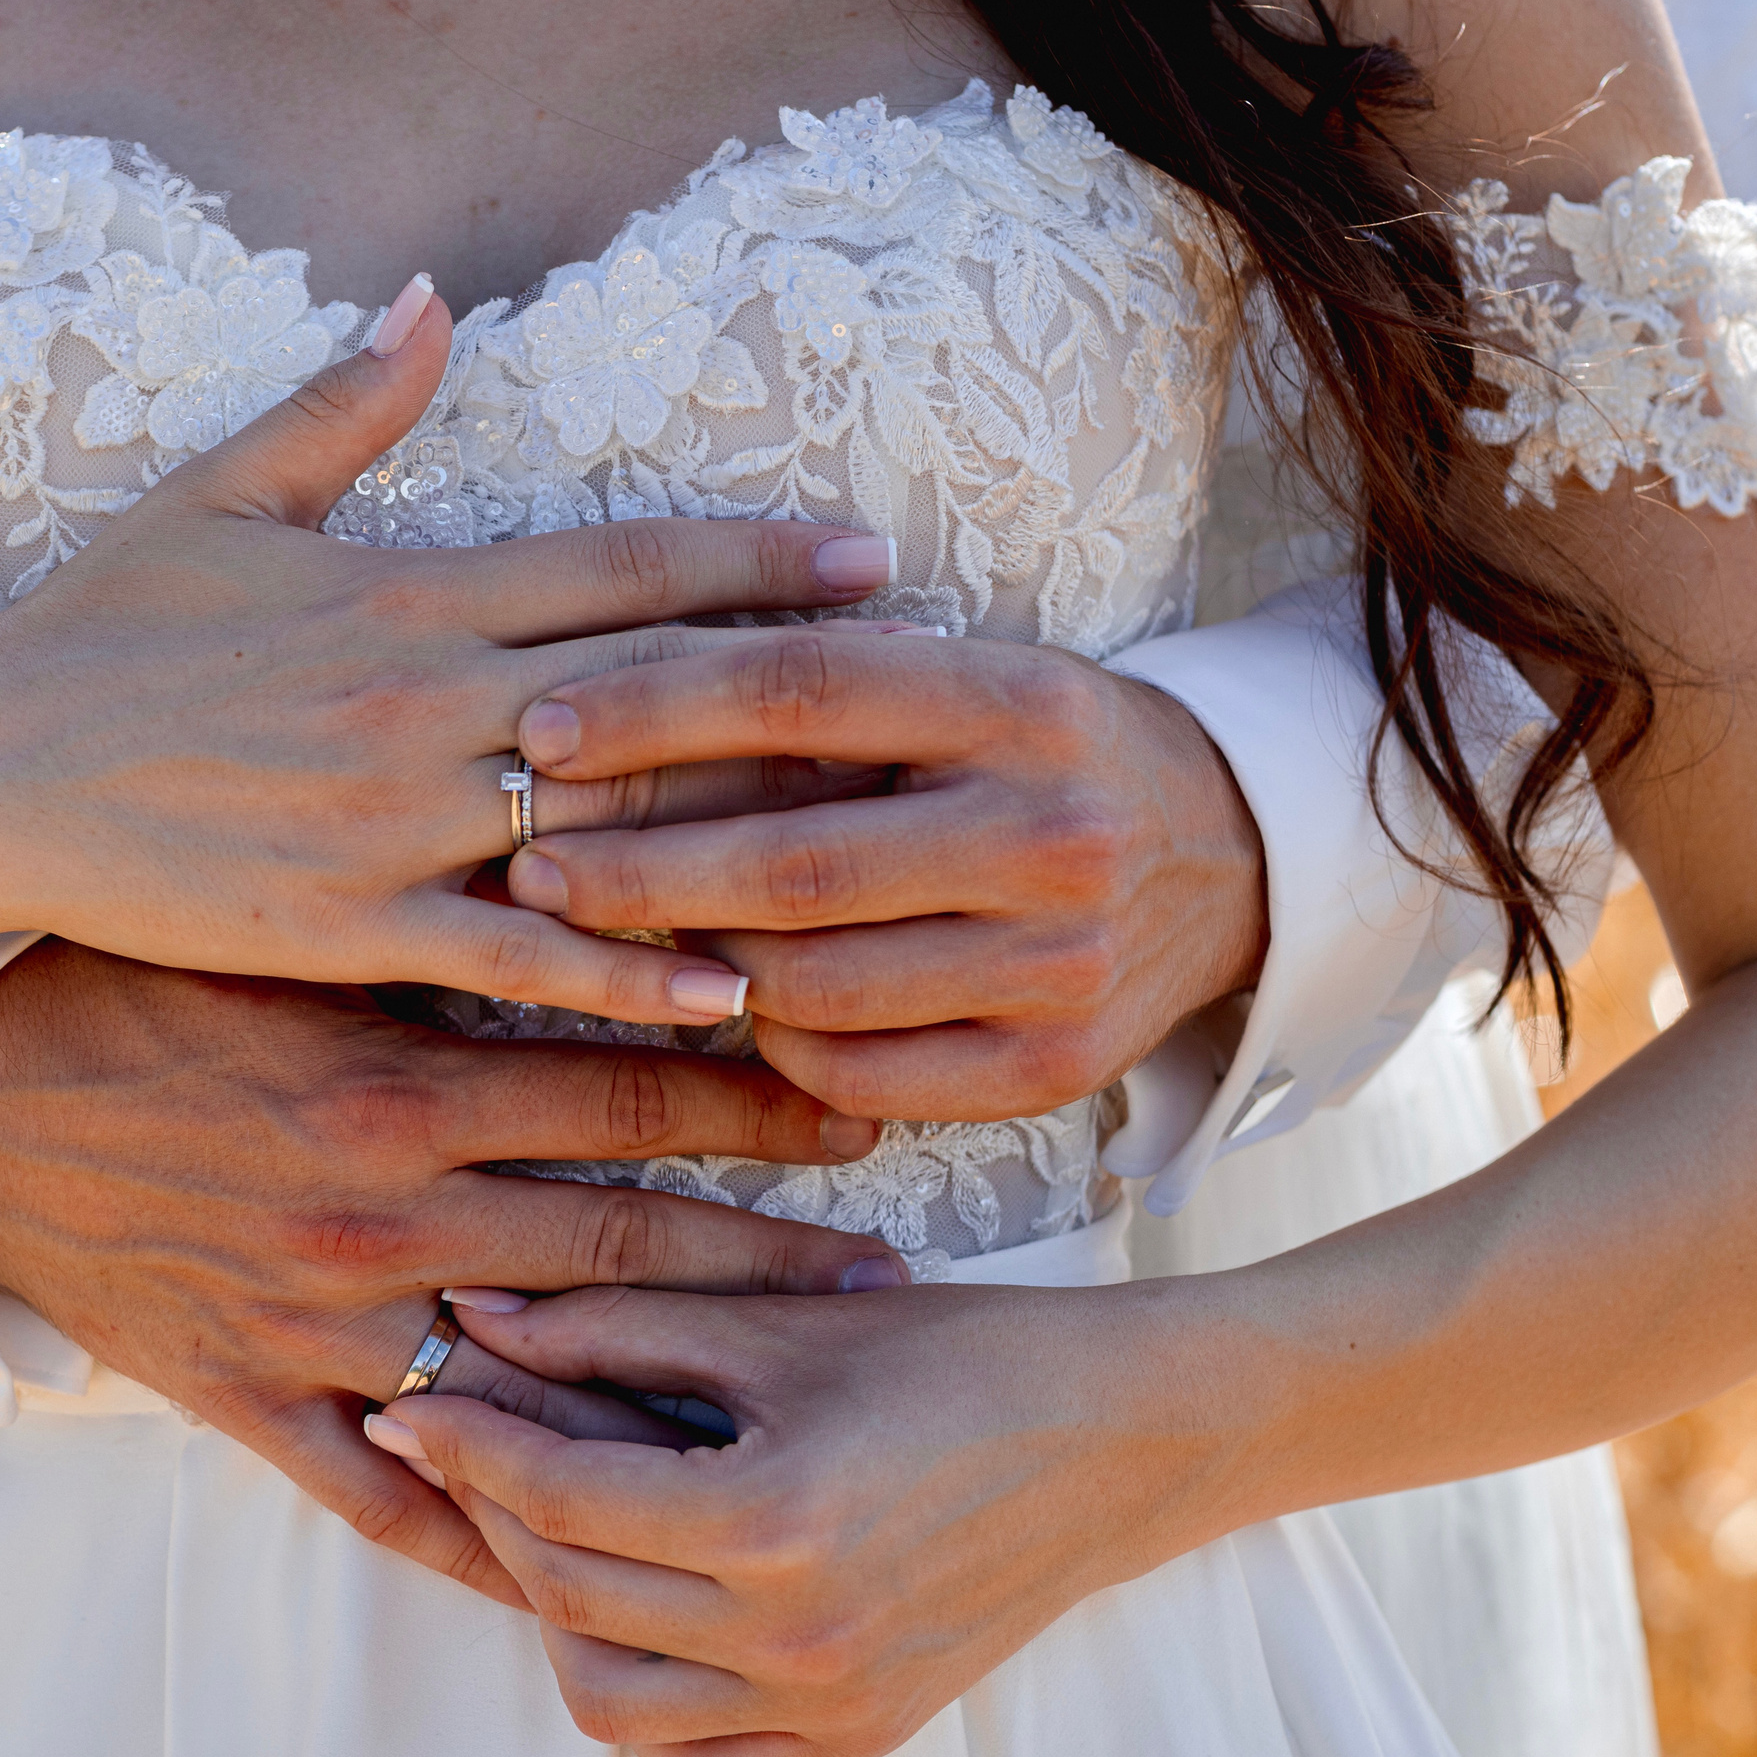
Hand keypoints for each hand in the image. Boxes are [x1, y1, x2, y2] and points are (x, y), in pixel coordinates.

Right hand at [0, 279, 900, 1025]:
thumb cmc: (96, 633)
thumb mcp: (218, 498)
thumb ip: (343, 407)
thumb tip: (428, 303)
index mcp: (408, 589)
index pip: (622, 564)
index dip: (757, 557)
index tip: (873, 558)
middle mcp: (426, 697)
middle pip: (658, 690)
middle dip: (805, 693)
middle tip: (936, 706)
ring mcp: (393, 817)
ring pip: (612, 824)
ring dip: (751, 837)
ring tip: (879, 857)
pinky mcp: (350, 924)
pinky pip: (521, 956)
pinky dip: (632, 973)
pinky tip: (732, 993)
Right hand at [0, 941, 912, 1607]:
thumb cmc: (130, 982)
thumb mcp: (293, 937)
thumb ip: (447, 927)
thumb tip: (609, 883)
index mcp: (399, 1079)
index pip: (634, 1090)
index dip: (766, 1099)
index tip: (867, 1104)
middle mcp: (382, 1213)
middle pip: (628, 1247)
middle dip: (772, 1261)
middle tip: (890, 1277)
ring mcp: (323, 1324)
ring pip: (542, 1379)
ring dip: (676, 1391)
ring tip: (793, 1403)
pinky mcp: (251, 1402)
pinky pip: (386, 1502)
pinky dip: (487, 1535)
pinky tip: (587, 1566)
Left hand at [383, 1279, 1238, 1756]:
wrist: (1123, 1436)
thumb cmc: (963, 1354)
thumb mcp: (781, 1321)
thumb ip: (616, 1324)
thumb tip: (477, 1321)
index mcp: (773, 1519)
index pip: (557, 1494)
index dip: (468, 1438)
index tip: (416, 1397)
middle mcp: (796, 1637)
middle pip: (566, 1594)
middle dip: (497, 1508)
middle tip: (480, 1439)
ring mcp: (830, 1704)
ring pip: (610, 1698)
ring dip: (558, 1610)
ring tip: (566, 1524)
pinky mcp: (861, 1737)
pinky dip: (649, 1706)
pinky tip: (652, 1616)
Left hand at [498, 625, 1267, 1115]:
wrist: (1229, 854)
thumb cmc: (1037, 751)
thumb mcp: (962, 679)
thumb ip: (822, 691)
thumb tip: (601, 716)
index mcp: (1023, 703)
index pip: (801, 693)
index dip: (654, 711)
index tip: (542, 730)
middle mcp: (1054, 832)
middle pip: (795, 863)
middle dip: (636, 869)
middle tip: (527, 866)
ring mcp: (1062, 963)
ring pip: (815, 984)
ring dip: (696, 964)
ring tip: (619, 936)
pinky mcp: (1054, 1068)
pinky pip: (861, 1077)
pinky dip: (774, 1045)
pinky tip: (729, 1005)